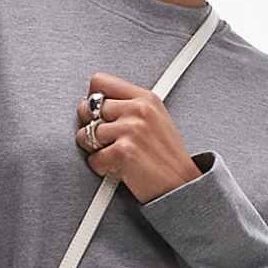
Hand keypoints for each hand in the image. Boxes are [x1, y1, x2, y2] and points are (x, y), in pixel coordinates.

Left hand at [75, 73, 202, 203]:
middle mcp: (138, 109)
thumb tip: (91, 105)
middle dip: (90, 127)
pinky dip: (102, 168)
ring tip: (115, 156)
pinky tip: (119, 168)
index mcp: (145, 98)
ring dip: (95, 150)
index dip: (92, 100)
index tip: (99, 114)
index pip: (99, 82)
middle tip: (107, 141)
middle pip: (87, 108)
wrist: (181, 186)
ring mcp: (131, 129)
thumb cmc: (167, 158)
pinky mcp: (124, 151)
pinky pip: (93, 159)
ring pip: (86, 134)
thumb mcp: (155, 120)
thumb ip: (127, 107)